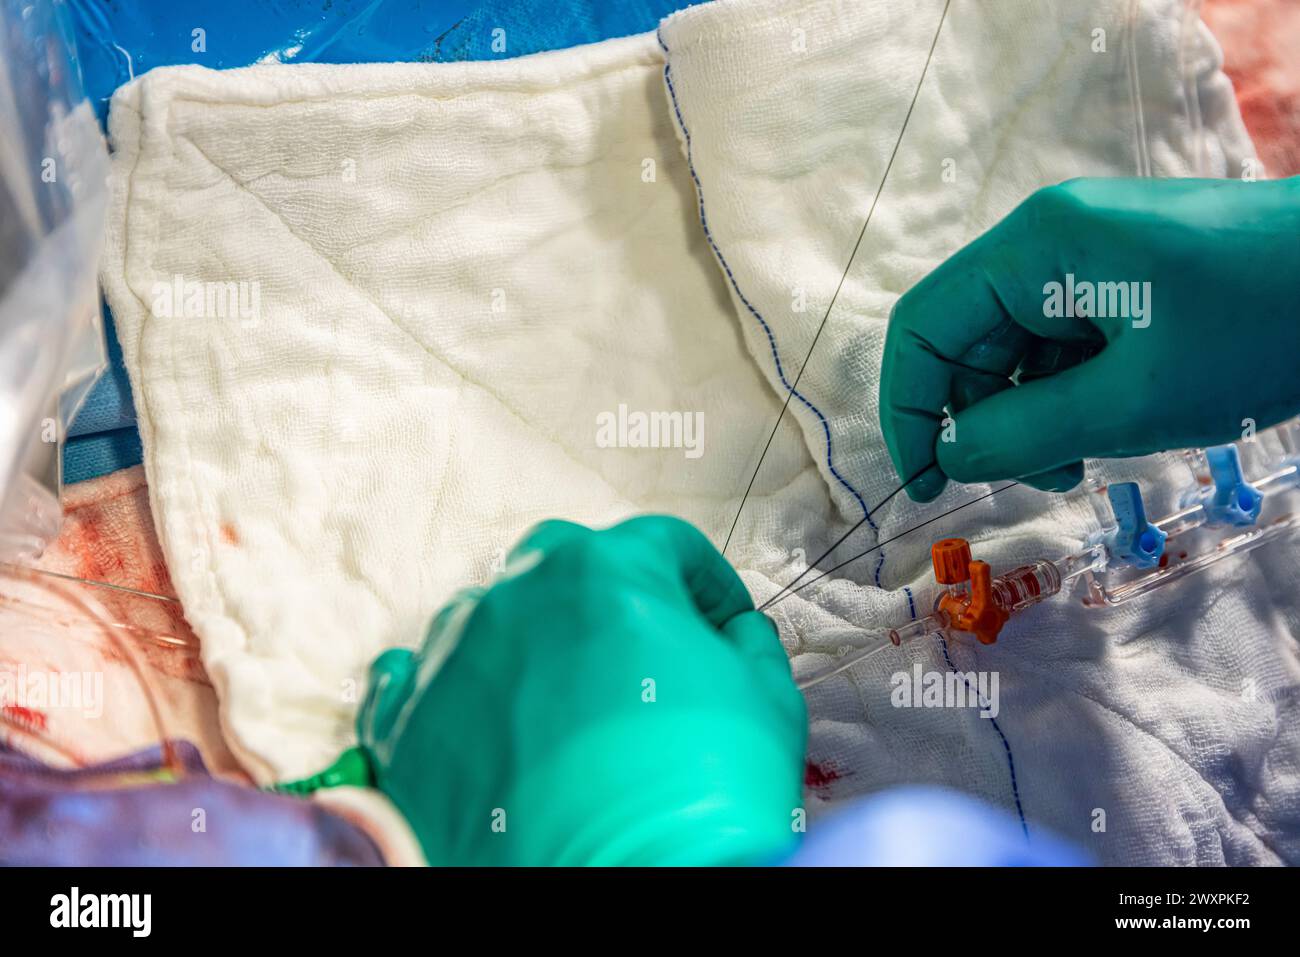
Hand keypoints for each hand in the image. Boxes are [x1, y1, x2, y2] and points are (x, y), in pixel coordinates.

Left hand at [356, 515, 805, 864]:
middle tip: (649, 659)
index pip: (666, 546)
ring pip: (493, 617)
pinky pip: (417, 680)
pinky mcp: (406, 724)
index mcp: (609, 570)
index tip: (722, 624)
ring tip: (571, 706)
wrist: (620, 889)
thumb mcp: (768, 701)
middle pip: (570, 566)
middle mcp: (518, 595)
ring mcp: (452, 656)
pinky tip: (483, 719)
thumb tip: (735, 636)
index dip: (708, 585)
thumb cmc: (700, 797)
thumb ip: (750, 645)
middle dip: (614, 600)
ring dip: (535, 644)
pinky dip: (452, 690)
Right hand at [880, 176, 1299, 501]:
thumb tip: (948, 457)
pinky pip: (1065, 346)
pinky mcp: (1126, 280)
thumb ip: (1022, 434)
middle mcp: (1048, 243)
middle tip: (1036, 480)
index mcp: (1035, 247)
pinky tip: (1108, 430)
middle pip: (970, 342)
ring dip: (1032, 418)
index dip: (909, 410)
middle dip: (984, 420)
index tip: (926, 484)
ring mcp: (1089, 258)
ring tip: (1082, 461)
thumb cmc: (1258, 330)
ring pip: (1018, 352)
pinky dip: (1070, 397)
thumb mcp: (1131, 401)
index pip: (924, 327)